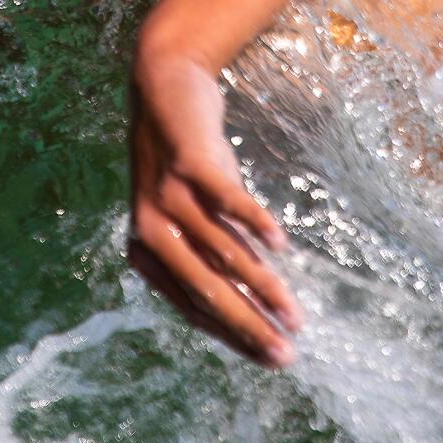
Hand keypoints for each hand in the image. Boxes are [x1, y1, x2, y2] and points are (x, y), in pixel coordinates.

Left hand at [127, 42, 301, 367]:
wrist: (163, 85)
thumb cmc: (186, 162)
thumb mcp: (189, 214)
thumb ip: (210, 253)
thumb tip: (253, 305)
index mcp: (147, 251)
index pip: (193, 308)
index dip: (234, 336)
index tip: (271, 357)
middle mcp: (151, 229)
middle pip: (206, 290)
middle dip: (249, 326)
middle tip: (287, 353)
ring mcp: (168, 196)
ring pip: (222, 252)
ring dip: (263, 286)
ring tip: (295, 312)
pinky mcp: (190, 164)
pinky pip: (228, 202)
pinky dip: (256, 224)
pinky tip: (282, 246)